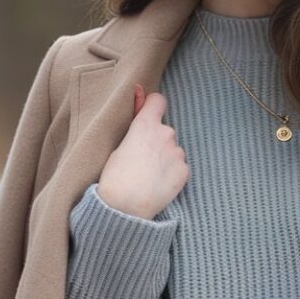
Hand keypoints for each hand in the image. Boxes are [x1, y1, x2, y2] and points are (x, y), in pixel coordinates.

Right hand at [97, 84, 188, 219]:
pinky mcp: (185, 170)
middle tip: (141, 160)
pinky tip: (158, 184)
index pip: (158, 100)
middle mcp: (166, 134)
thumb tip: (139, 89)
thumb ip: (134, 119)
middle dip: (156, 141)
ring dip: (165, 158)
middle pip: (164, 130)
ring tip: (148, 176)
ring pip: (172, 150)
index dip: (152, 107)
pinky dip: (171, 173)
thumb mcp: (118, 144)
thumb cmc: (114, 176)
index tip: (148, 115)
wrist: (125, 208)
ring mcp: (177, 152)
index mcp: (145, 125)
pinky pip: (179, 167)